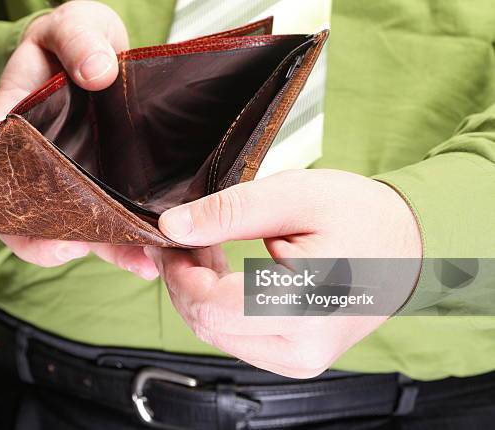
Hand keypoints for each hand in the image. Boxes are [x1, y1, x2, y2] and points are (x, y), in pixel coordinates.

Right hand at [0, 1, 156, 277]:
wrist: (113, 58)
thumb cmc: (80, 42)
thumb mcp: (73, 28)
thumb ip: (78, 40)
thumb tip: (96, 72)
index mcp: (17, 124)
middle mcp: (41, 164)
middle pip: (24, 217)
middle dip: (41, 241)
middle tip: (66, 246)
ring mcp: (78, 182)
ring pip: (75, 231)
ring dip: (100, 251)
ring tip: (135, 261)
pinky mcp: (111, 191)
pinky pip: (114, 227)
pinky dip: (130, 246)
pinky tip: (152, 258)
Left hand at [147, 169, 421, 377]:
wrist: (404, 246)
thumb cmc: (359, 216)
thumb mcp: (293, 197)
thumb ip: (229, 212)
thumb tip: (172, 228)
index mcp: (305, 308)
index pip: (210, 304)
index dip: (177, 270)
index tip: (167, 237)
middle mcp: (301, 349)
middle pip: (206, 323)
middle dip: (183, 279)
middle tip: (184, 237)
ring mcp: (298, 360)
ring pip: (215, 332)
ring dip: (198, 291)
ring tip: (207, 248)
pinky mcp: (293, 358)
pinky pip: (234, 336)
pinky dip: (217, 304)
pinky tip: (223, 272)